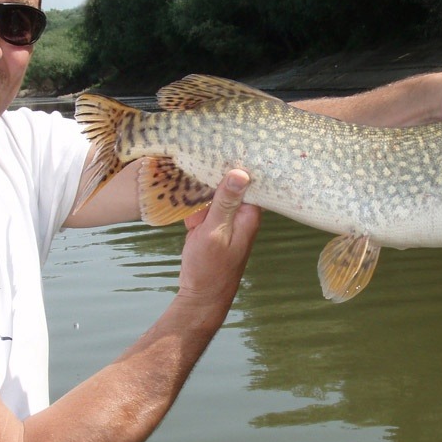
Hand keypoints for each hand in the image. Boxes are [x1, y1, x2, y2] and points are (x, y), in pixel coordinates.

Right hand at [177, 170, 260, 312]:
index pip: (249, 179)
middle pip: (229, 184)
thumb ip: (225, 202)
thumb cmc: (209, 267)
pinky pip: (205, 208)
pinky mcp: (214, 226)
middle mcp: (241, 214)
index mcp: (249, 214)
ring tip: (195, 212)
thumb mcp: (214, 230)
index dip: (237, 163)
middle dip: (213, 180)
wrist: (200, 296)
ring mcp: (227, 220)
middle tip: (201, 174)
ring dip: (201, 198)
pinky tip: (192, 224)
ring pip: (214, 195)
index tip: (226, 145)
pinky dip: (196, 211)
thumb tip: (240, 173)